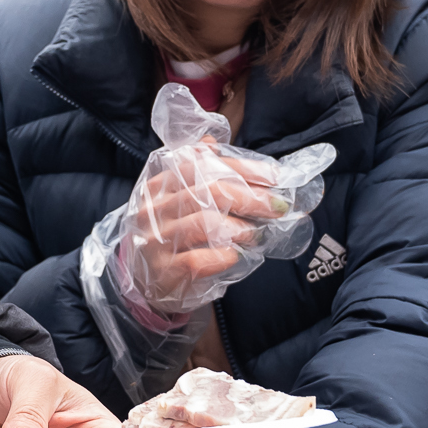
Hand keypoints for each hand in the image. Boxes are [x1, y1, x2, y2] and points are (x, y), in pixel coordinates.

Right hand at [122, 147, 285, 312]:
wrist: (149, 285)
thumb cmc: (175, 239)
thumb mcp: (182, 202)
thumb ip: (197, 172)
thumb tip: (212, 142)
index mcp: (159, 185)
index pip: (202, 165)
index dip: (241, 168)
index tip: (273, 176)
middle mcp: (153, 209)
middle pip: (208, 191)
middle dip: (250, 197)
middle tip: (277, 206)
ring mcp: (156, 240)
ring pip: (204, 223)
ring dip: (240, 228)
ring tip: (256, 234)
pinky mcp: (164, 270)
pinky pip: (198, 259)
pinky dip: (224, 256)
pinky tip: (234, 255)